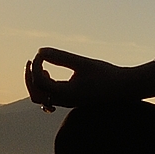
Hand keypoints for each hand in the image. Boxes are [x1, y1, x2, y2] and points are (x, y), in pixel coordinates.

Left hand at [24, 47, 154, 111]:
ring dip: (36, 83)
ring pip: (41, 99)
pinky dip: (44, 88)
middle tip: (30, 61)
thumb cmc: (106, 74)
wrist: (125, 87)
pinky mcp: (72, 100)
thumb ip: (61, 57)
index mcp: (65, 93)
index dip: (36, 65)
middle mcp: (64, 101)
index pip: (39, 81)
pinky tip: (50, 75)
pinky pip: (49, 99)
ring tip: (40, 66)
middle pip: (35, 94)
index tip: (41, 53)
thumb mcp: (82, 63)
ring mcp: (68, 102)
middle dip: (29, 78)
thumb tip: (39, 51)